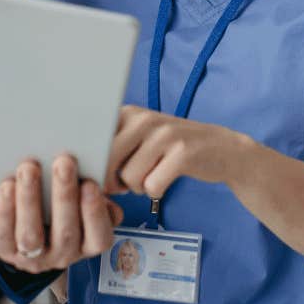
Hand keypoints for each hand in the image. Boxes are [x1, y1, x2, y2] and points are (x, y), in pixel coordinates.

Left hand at [0, 154, 122, 273]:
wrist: (25, 229)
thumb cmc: (60, 207)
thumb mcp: (82, 201)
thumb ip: (93, 189)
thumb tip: (96, 173)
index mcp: (88, 243)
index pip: (99, 237)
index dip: (95, 212)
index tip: (90, 184)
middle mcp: (64, 254)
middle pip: (66, 233)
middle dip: (64, 195)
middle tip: (64, 162)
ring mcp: (34, 257)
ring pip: (31, 236)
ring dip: (30, 199)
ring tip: (29, 169)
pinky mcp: (6, 250)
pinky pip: (4, 233)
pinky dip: (5, 208)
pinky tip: (7, 185)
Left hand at [105, 106, 253, 200]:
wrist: (221, 148)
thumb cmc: (170, 149)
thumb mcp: (138, 139)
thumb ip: (110, 150)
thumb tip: (83, 177)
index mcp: (128, 112)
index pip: (93, 142)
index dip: (94, 165)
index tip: (103, 173)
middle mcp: (144, 118)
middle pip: (107, 161)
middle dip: (112, 180)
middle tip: (125, 182)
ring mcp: (165, 134)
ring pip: (129, 178)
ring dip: (137, 187)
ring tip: (152, 174)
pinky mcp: (183, 153)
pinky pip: (152, 186)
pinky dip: (156, 191)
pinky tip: (166, 178)